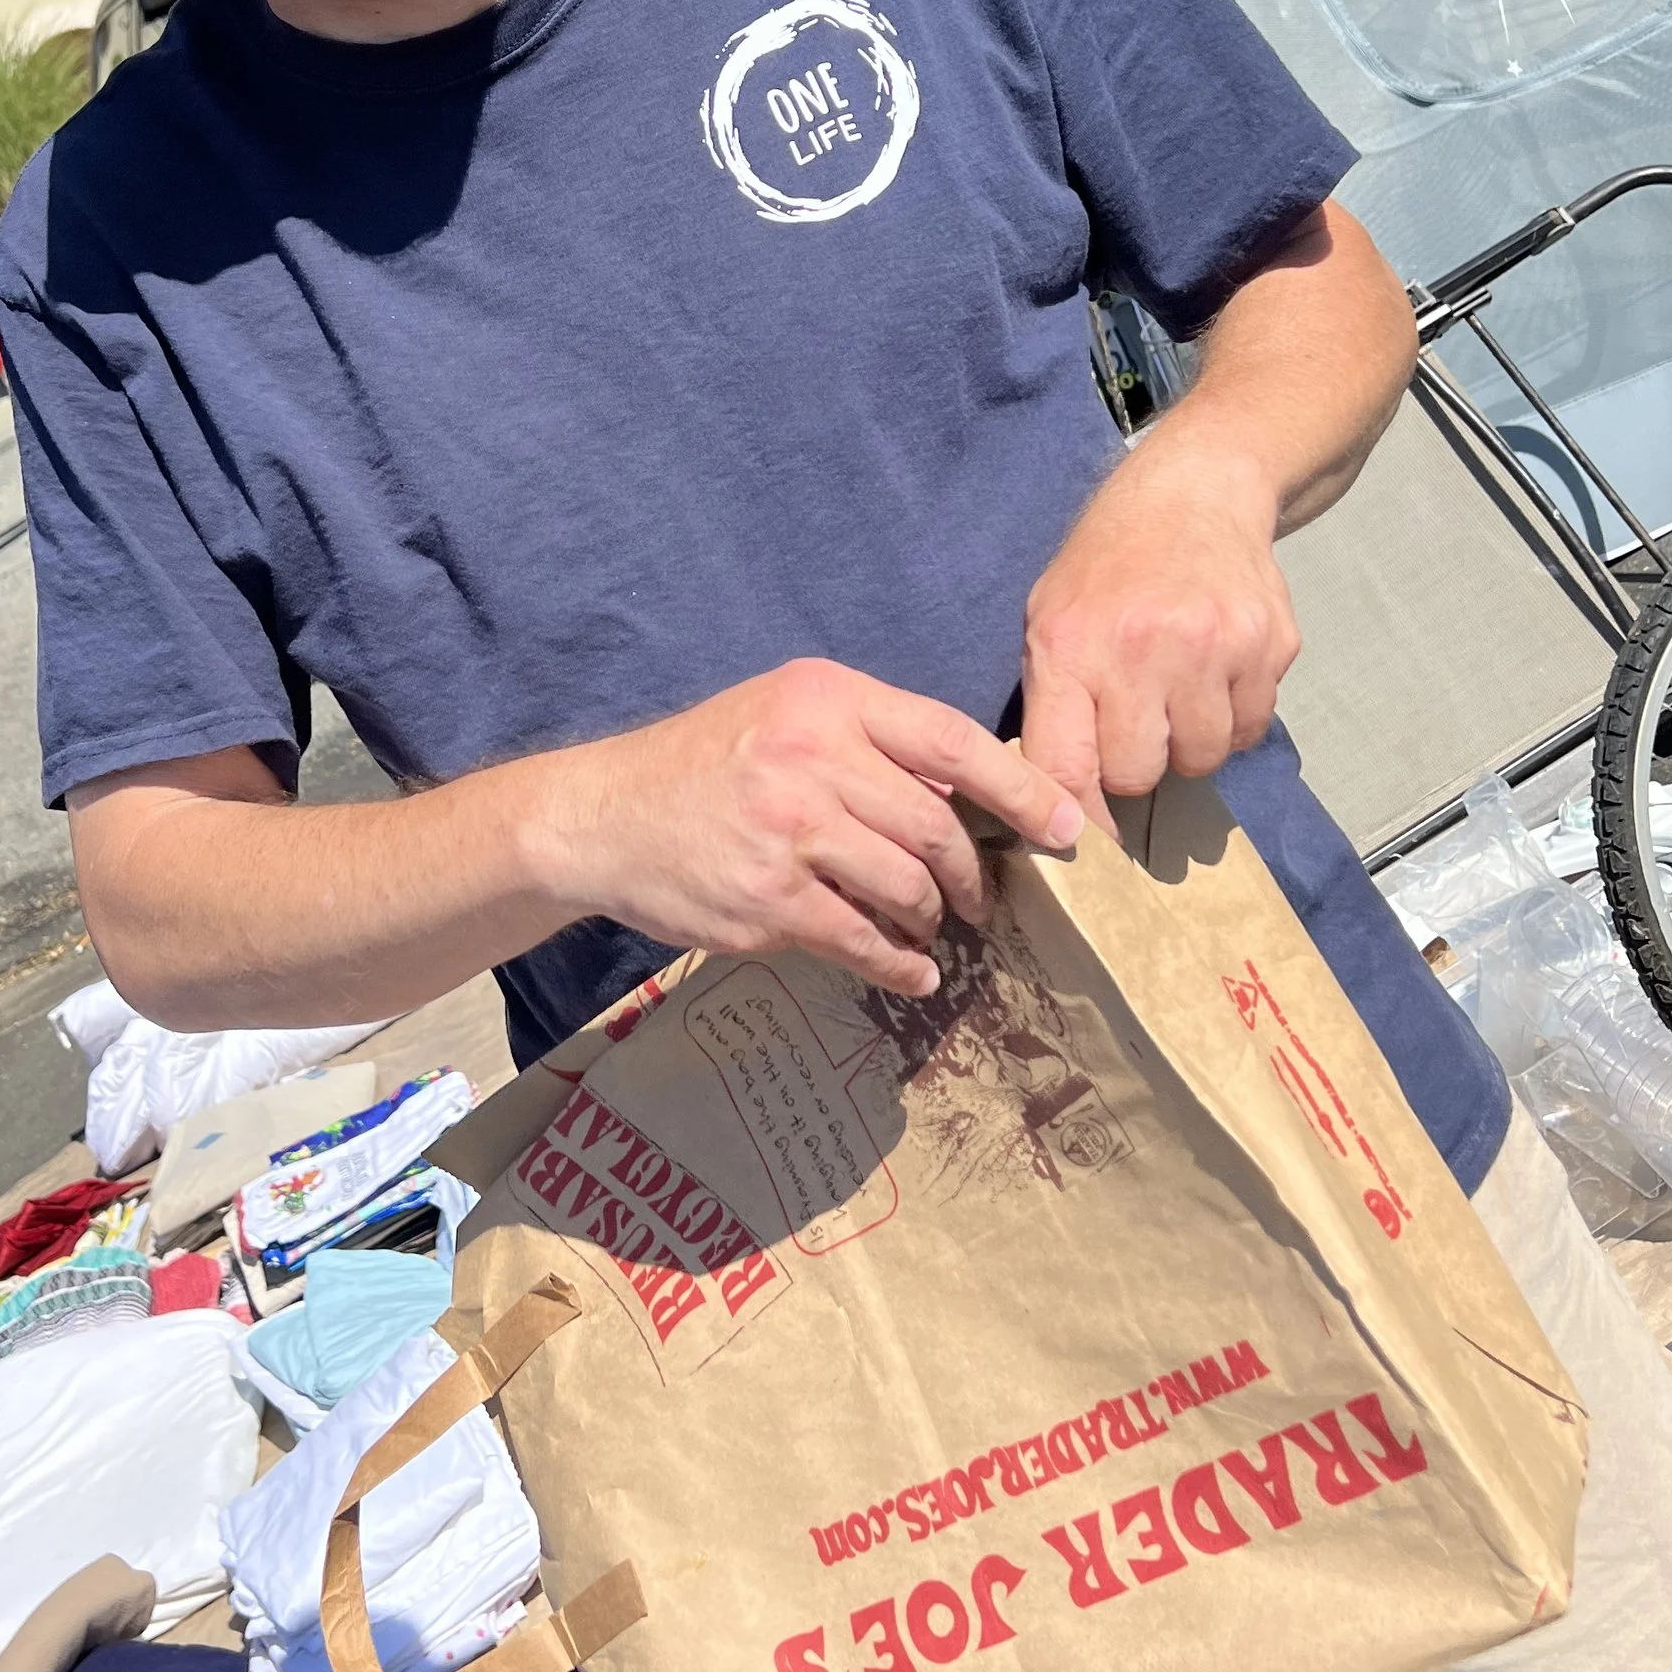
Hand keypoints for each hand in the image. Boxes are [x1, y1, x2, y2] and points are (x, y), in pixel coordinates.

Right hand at [529, 659, 1083, 999]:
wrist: (602, 817)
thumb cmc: (708, 764)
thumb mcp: (786, 715)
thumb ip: (870, 741)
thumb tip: (974, 794)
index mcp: (827, 700)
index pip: (950, 740)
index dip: (1022, 789)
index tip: (1068, 830)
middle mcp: (812, 757)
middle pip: (937, 826)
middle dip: (971, 874)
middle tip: (980, 900)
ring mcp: (790, 831)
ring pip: (907, 886)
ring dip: (933, 919)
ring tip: (933, 929)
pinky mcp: (770, 899)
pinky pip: (863, 940)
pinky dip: (899, 963)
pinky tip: (911, 971)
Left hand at [1021, 440, 1299, 825]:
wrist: (1196, 492)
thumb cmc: (1109, 567)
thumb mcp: (1050, 619)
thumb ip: (1052, 707)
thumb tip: (1054, 808)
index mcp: (1073, 646)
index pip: (1065, 769)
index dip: (1073, 816)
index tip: (1080, 840)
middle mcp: (1145, 649)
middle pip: (1140, 776)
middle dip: (1135, 765)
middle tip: (1135, 723)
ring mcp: (1216, 648)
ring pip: (1202, 760)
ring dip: (1188, 743)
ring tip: (1176, 691)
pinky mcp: (1270, 647)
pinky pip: (1250, 729)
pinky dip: (1233, 718)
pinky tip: (1216, 672)